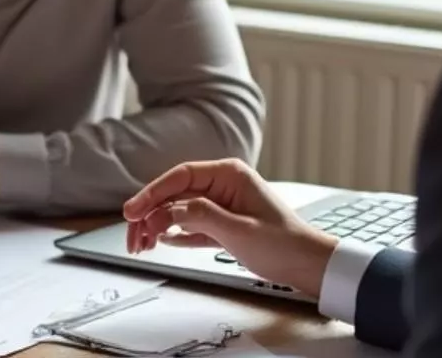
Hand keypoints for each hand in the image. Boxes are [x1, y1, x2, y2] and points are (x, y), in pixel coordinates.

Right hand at [121, 159, 338, 295]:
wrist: (309, 266)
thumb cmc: (283, 244)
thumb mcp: (237, 229)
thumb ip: (199, 215)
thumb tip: (166, 211)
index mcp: (228, 175)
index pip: (179, 177)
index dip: (151, 193)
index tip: (132, 211)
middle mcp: (223, 185)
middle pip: (174, 195)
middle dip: (150, 215)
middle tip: (133, 236)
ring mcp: (222, 204)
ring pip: (178, 211)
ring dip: (158, 227)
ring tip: (143, 245)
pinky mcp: (223, 224)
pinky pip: (190, 225)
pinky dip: (174, 234)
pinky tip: (161, 242)